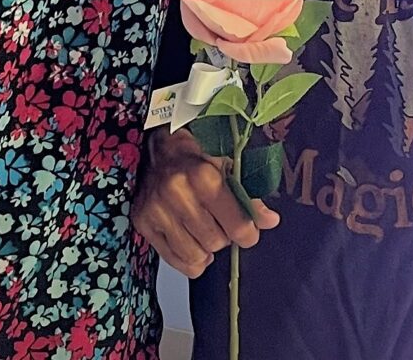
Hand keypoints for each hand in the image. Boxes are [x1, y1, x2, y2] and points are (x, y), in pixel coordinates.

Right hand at [133, 128, 279, 277]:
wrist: (159, 152)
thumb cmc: (195, 161)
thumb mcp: (228, 170)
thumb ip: (250, 198)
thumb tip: (270, 221)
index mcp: (204, 177)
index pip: (237, 226)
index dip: (248, 233)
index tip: (247, 231)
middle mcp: (177, 193)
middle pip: (216, 242)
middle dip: (224, 238)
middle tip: (219, 223)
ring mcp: (157, 210)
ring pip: (195, 255)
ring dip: (205, 249)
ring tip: (203, 231)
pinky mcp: (143, 223)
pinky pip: (174, 260)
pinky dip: (188, 259)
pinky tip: (191, 243)